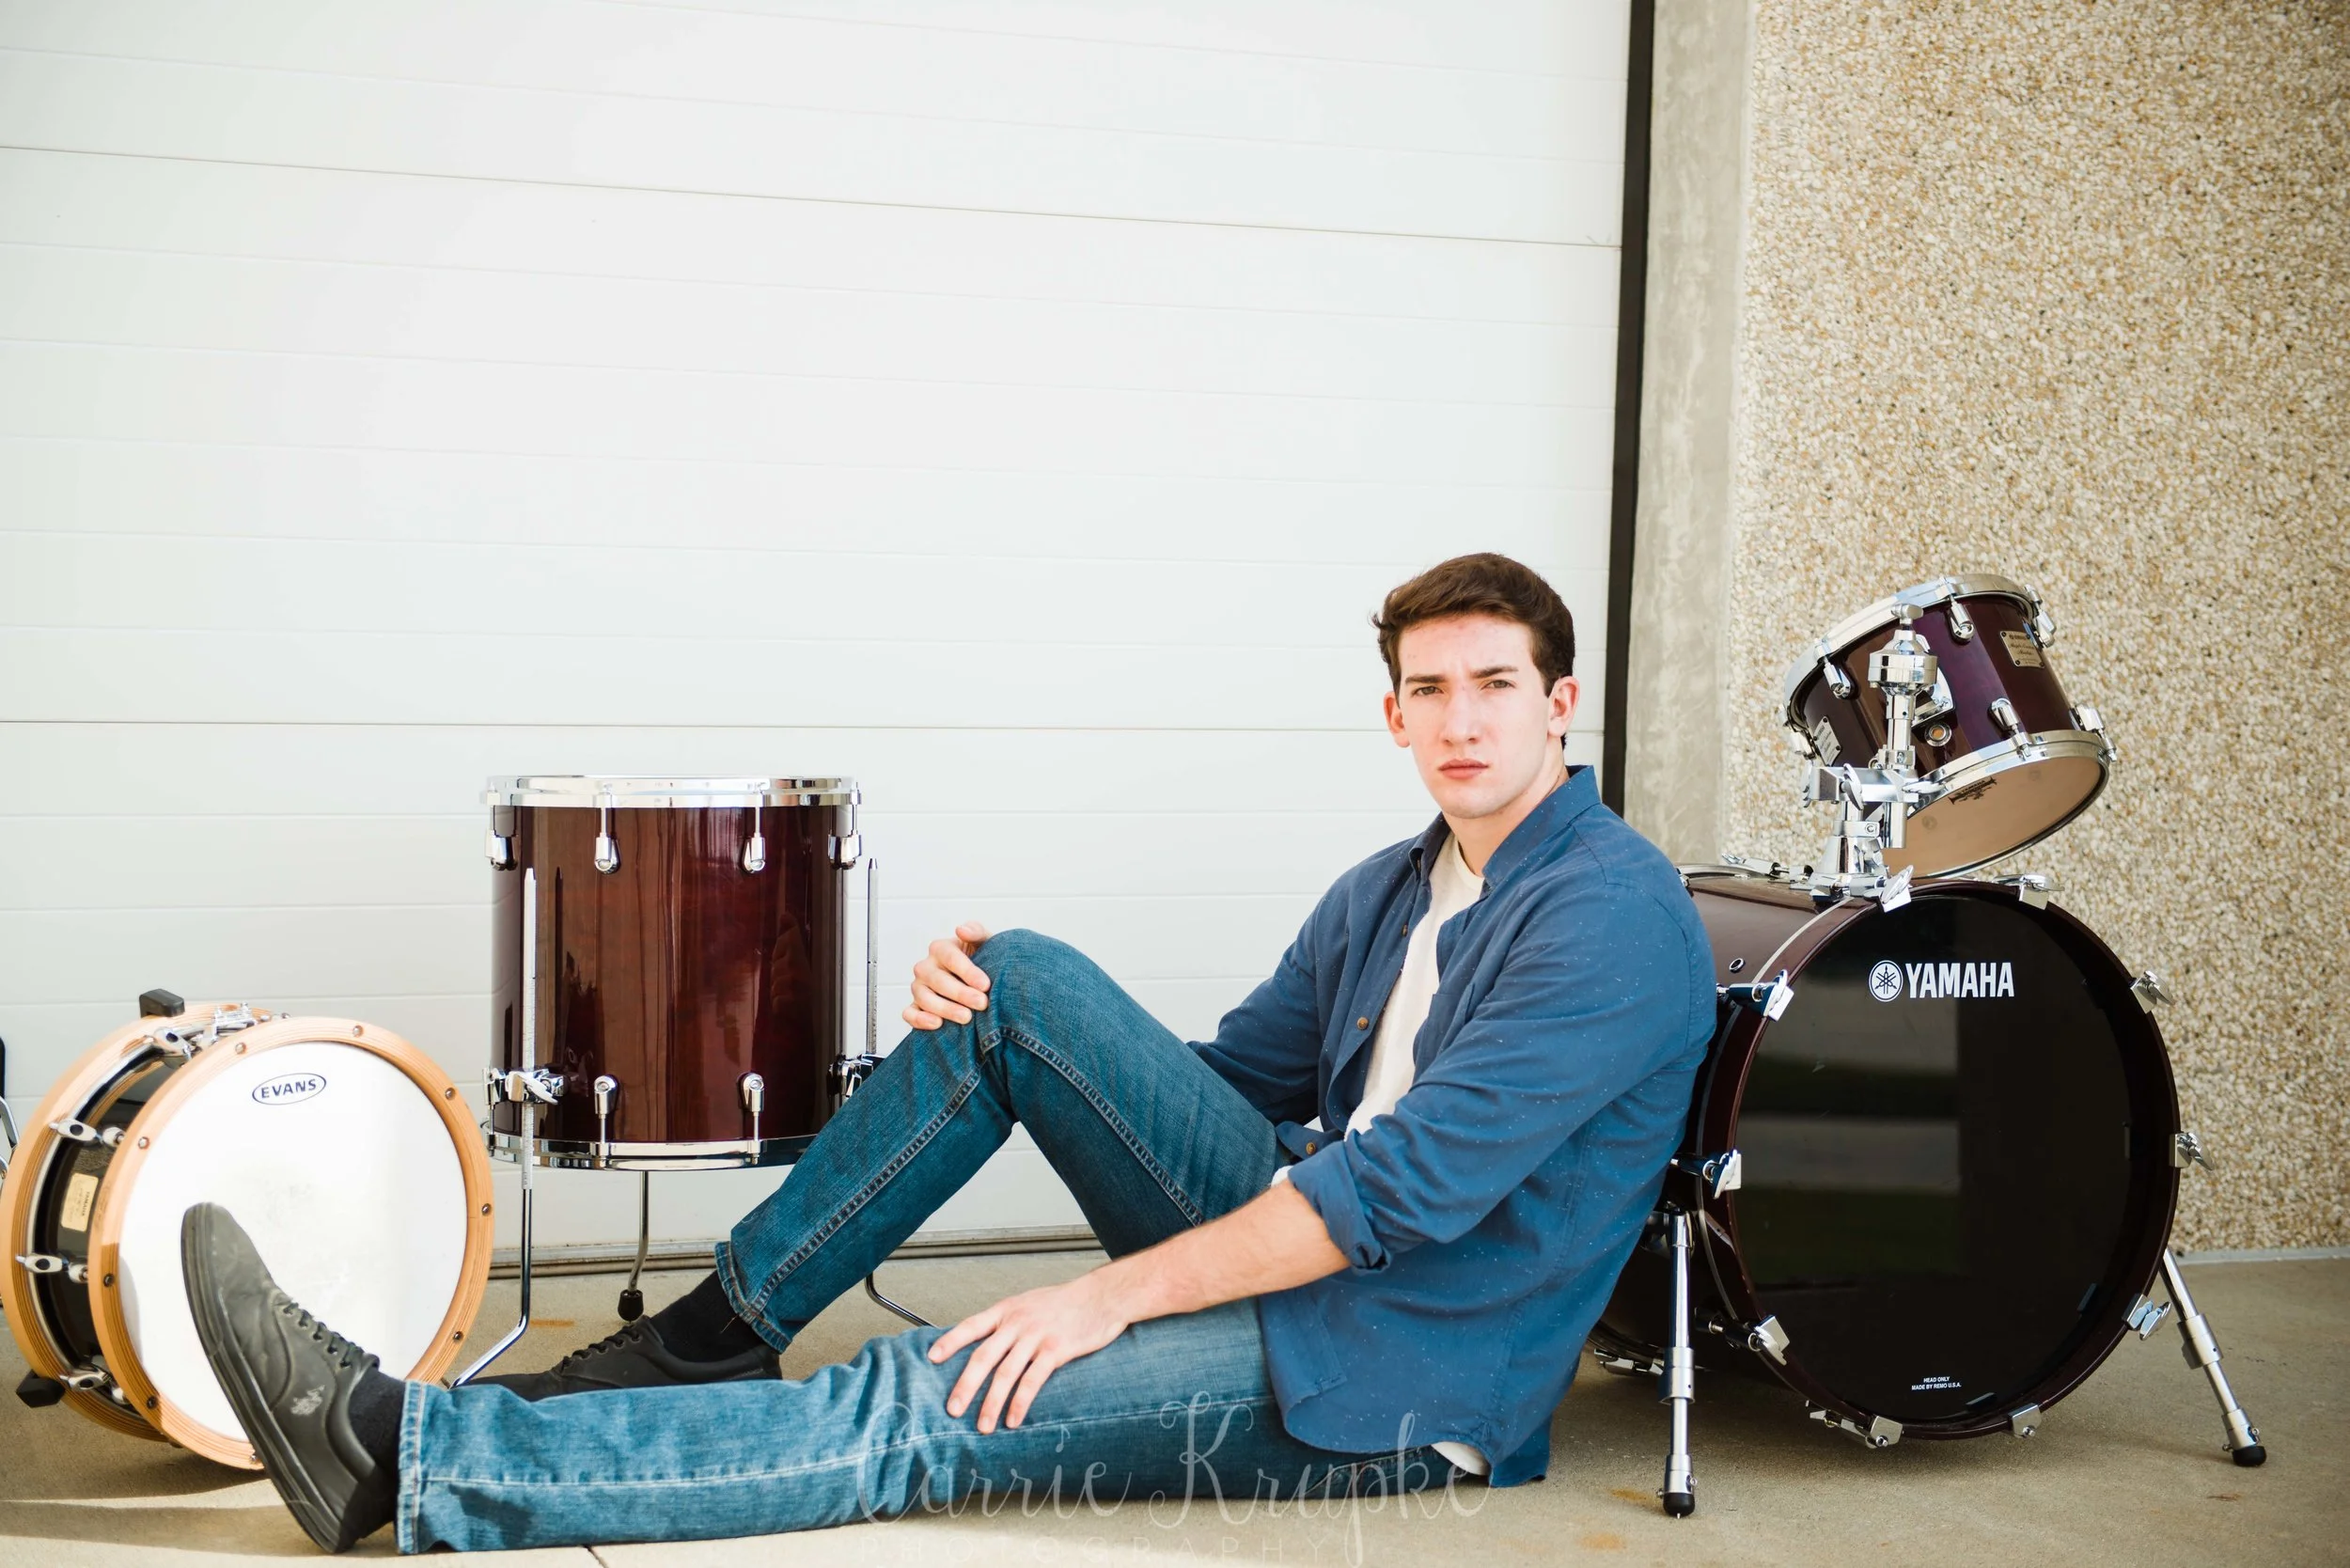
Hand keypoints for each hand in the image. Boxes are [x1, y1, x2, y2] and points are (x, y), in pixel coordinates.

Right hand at [903, 921, 991, 1029]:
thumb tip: (961, 930)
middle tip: (982, 1003)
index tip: (985, 985)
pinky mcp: (915, 1006)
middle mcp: (926, 967)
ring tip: (966, 1017)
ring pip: (924, 998)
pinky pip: (909, 1014)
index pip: (951, 958)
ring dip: (945, 1009)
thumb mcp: (984, 942)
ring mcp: (918, 987)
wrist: (978, 981)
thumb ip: (976, 932)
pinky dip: (919, 1020)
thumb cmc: (981, 959)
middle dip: (961, 993)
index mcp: (940, 948)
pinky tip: (938, 1024)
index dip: (968, 972)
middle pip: (938, 980)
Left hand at [928, 1271, 1131, 1431]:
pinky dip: (1020, 1402)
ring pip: (1006, 1374)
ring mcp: (1036, 1336)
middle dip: (965, 1386)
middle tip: (952, 1409)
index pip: (971, 1326)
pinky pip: (1033, 1380)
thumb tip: (984, 1342)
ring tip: (983, 1426)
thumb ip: (1008, 1322)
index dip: (950, 1342)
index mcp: (1007, 1310)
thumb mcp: (1029, 1303)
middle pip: (983, 1356)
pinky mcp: (1056, 1350)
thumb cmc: (1065, 1303)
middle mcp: (1017, 1322)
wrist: (1101, 1296)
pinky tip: (1013, 1419)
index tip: (931, 1358)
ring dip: (991, 1403)